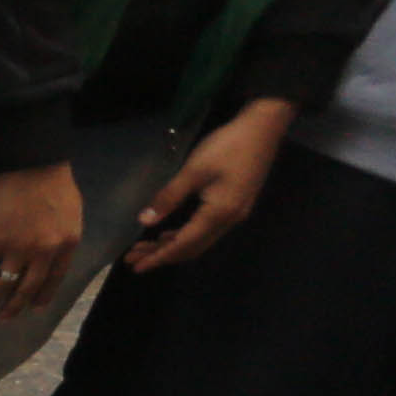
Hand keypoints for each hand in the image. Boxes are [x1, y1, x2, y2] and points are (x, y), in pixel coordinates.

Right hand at [0, 159, 91, 318]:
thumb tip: (52, 253)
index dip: (42, 296)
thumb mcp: (72, 215)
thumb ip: (63, 237)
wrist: (33, 167)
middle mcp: (44, 253)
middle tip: (4, 319)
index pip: (54, 279)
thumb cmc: (55, 185)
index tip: (32, 309)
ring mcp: (18, 248)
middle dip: (15, 306)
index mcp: (66, 245)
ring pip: (4, 283)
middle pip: (28, 287)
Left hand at [126, 97, 294, 270]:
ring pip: (199, 240)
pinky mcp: (235, 205)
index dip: (159, 257)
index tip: (135, 266)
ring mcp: (235, 214)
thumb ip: (169, 197)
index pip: (183, 245)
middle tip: (132, 258)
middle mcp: (229, 220)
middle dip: (161, 255)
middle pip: (192, 248)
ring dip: (172, 246)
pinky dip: (185, 235)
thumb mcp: (193, 170)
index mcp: (219, 214)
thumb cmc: (227, 147)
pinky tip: (168, 233)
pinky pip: (206, 230)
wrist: (263, 128)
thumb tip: (144, 221)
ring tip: (144, 247)